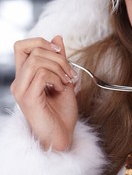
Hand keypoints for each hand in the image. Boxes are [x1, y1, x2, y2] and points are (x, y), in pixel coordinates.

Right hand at [10, 36, 78, 150]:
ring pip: (36, 60)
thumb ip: (60, 61)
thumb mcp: (64, 80)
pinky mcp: (28, 99)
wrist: (62, 136)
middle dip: (57, 56)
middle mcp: (19, 81)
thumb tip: (57, 38)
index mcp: (26, 76)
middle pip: (30, 49)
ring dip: (58, 68)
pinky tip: (61, 89)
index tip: (60, 51)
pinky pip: (41, 75)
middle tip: (69, 73)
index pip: (22, 46)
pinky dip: (56, 78)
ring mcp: (21, 90)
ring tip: (66, 82)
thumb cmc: (62, 113)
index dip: (41, 42)